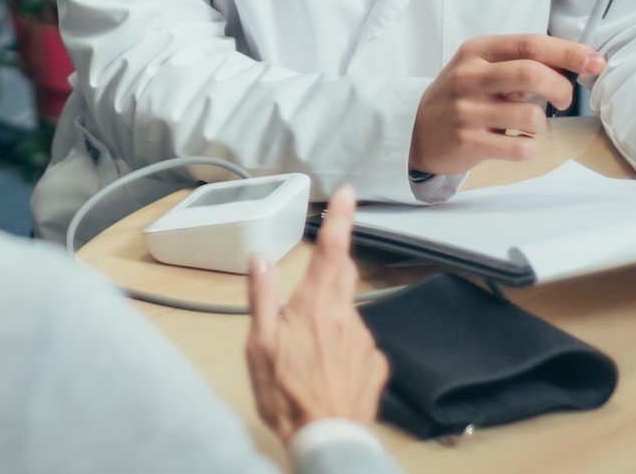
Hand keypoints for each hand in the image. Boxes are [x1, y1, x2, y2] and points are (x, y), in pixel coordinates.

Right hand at [245, 188, 389, 444]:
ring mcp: (365, 342)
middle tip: (309, 287)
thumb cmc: (286, 394)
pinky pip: (358, 346)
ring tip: (306, 355)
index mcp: (316, 305)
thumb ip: (262, 296)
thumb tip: (260, 258)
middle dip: (331, 268)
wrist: (326, 440)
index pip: (332, 250)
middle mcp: (347, 317)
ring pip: (347, 316)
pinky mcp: (375, 366)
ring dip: (329, 322)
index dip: (340, 218)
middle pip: (342, 276)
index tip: (348, 194)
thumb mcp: (260, 343)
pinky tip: (326, 372)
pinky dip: (341, 350)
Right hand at [409, 35, 606, 175]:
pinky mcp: (468, 142)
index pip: (531, 44)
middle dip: (562, 88)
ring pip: (531, 116)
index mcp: (477, 51)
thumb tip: (573, 64)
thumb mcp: (482, 68)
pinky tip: (517, 143)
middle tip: (564, 100)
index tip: (595, 62)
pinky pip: (521, 148)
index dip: (569, 52)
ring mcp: (467, 111)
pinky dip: (530, 148)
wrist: (417, 130)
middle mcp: (469, 77)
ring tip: (527, 125)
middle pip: (532, 74)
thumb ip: (520, 62)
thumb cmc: (461, 96)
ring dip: (541, 124)